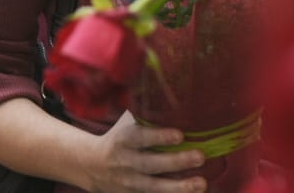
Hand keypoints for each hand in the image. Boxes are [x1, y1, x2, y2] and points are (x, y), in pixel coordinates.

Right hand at [80, 112, 207, 192]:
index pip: (141, 137)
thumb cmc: (120, 140)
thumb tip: (180, 107)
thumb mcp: (126, 127)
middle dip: (177, 161)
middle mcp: (125, 162)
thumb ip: (146, 122)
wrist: (91, 166)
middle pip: (152, 164)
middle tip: (200, 157)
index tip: (180, 135)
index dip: (159, 137)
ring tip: (201, 183)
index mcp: (123, 140)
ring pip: (154, 187)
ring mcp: (128, 182)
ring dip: (179, 187)